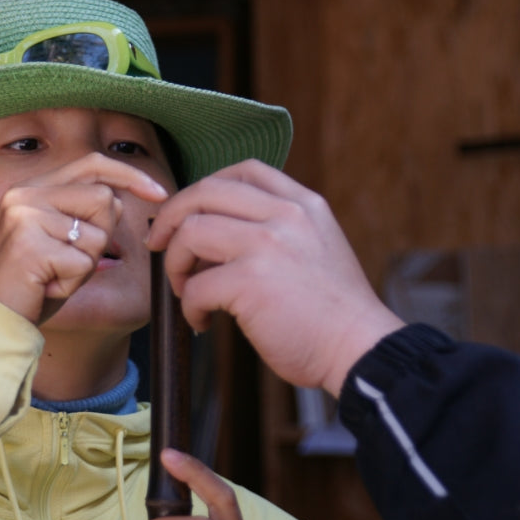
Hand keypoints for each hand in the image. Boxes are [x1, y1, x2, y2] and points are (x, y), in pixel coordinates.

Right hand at [0, 152, 168, 324]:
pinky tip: (45, 288)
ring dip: (85, 264)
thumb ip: (83, 214)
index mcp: (31, 188)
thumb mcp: (58, 241)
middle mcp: (25, 195)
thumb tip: (121, 197)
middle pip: (103, 198)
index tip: (159, 192)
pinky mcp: (29, 246)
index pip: (92, 164)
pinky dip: (72, 284)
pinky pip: (83, 264)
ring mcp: (24, 218)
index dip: (129, 175)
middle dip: (102, 236)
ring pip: (97, 235)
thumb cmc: (29, 285)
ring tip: (52, 276)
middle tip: (67, 262)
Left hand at [146, 159, 403, 395]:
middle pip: (205, 192)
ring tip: (185, 291)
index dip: (204, 188)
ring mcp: (267, 244)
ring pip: (190, 233)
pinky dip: (189, 307)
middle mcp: (285, 215)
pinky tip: (203, 322)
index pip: (243, 170)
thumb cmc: (333, 312)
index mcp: (303, 204)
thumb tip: (214, 234)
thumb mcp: (317, 246)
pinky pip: (195, 286)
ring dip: (175, 264)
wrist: (360, 349)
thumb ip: (278, 228)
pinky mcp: (250, 281)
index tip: (187, 213)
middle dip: (171, 217)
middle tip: (159, 244)